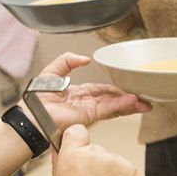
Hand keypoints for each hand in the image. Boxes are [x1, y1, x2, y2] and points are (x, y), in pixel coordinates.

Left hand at [33, 52, 150, 130]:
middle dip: (129, 98)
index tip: (128, 86)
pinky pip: (108, 108)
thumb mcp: (52, 71)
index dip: (115, 88)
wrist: (31, 116)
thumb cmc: (35, 99)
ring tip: (146, 103)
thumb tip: (85, 59)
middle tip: (145, 97)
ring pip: (114, 105)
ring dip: (130, 104)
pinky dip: (121, 105)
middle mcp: (86, 103)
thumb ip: (68, 61)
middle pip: (112, 99)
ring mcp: (88, 110)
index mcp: (78, 93)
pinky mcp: (89, 116)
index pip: (101, 89)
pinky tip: (133, 101)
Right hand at [50, 125, 145, 175]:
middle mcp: (99, 155)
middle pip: (97, 150)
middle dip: (94, 164)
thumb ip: (61, 161)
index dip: (77, 142)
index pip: (76, 131)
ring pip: (114, 162)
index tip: (78, 152)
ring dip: (111, 175)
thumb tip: (62, 146)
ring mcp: (121, 163)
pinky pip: (128, 174)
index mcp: (75, 155)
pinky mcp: (137, 174)